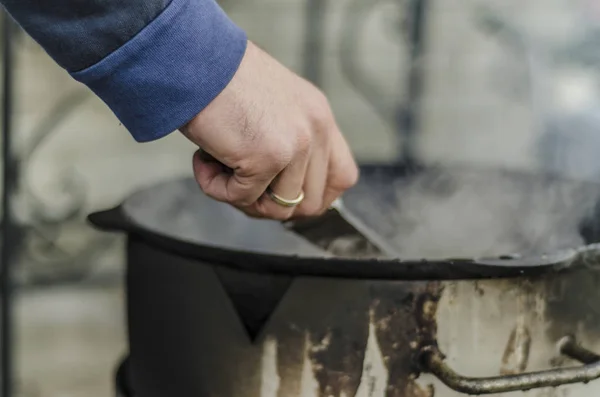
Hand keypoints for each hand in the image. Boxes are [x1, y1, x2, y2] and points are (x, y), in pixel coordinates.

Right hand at [180, 41, 358, 219]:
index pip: (343, 177)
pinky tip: (203, 159)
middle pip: (312, 203)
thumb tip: (285, 194)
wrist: (195, 59)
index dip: (317, 197)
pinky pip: (242, 198)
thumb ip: (290, 142)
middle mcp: (315, 130)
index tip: (286, 198)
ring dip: (242, 197)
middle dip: (273, 205)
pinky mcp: (267, 157)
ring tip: (219, 165)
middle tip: (243, 184)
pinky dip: (215, 187)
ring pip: (278, 208)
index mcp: (319, 117)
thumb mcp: (274, 108)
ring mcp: (295, 144)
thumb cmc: (222, 82)